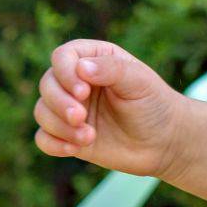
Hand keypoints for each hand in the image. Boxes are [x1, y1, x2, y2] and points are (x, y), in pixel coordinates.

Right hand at [33, 38, 184, 178]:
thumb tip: (80, 68)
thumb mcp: (140, 81)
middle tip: (80, 117)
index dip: (65, 73)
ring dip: (59, 126)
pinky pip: (43, 138)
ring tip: (88, 137)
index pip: (63, 57)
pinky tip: (74, 149)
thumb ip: (112, 69)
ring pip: (42, 111)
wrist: (165, 142)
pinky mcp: (69, 135)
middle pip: (47, 84)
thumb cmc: (155, 105)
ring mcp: (71, 109)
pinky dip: (52, 144)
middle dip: (59, 102)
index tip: (83, 92)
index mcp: (94, 59)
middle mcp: (77, 82)